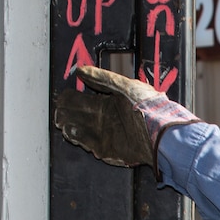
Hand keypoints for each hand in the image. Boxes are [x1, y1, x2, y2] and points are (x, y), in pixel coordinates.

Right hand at [52, 65, 201, 168]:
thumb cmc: (148, 107)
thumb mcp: (125, 86)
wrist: (162, 135)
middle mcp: (109, 119)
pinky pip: (89, 143)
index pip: (86, 99)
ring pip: (83, 129)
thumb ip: (102, 78)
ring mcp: (109, 135)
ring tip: (59, 120)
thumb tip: (81, 70)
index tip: (61, 95)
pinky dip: (78, 137)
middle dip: (68, 111)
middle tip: (57, 109)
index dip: (73, 98)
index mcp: (112, 102)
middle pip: (82, 115)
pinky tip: (69, 131)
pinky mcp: (110, 150)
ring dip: (70, 124)